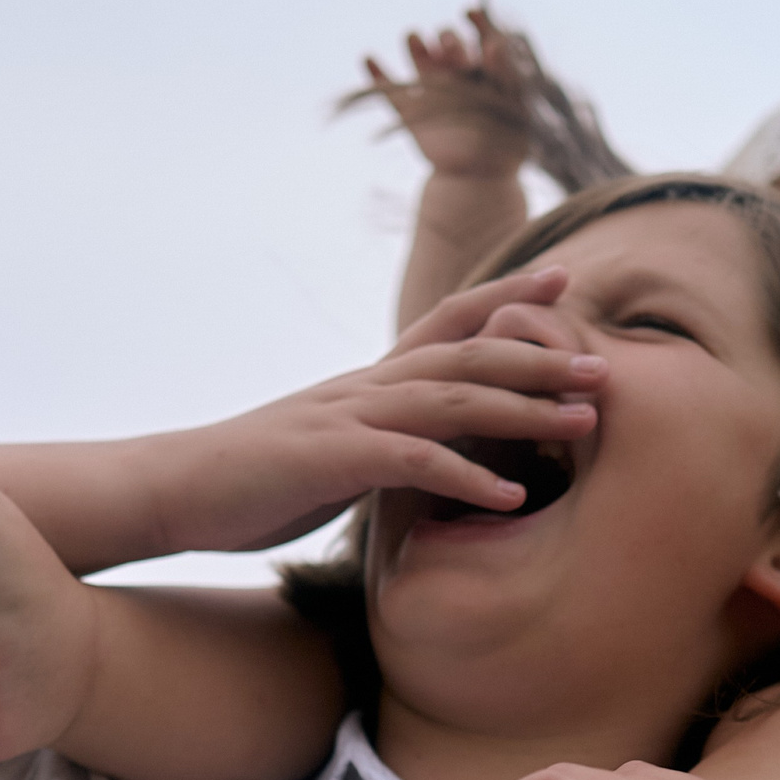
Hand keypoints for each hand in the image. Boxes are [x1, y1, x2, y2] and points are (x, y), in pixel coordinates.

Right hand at [157, 266, 602, 551]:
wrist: (173, 488)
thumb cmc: (255, 478)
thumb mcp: (334, 449)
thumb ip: (384, 439)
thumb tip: (431, 452)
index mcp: (369, 379)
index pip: (448, 322)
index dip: (506, 297)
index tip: (564, 280)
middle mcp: (365, 384)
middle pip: (468, 355)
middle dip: (541, 357)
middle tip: (606, 365)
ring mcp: (347, 417)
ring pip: (451, 401)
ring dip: (524, 411)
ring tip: (585, 424)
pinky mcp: (328, 459)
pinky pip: (408, 463)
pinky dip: (464, 478)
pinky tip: (511, 499)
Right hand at [359, 5, 529, 180]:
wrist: (481, 180)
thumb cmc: (507, 145)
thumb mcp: (514, 109)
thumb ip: (506, 75)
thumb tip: (495, 42)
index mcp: (485, 71)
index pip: (479, 36)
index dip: (476, 22)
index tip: (471, 13)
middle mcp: (457, 75)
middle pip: (448, 45)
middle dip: (448, 41)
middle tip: (451, 47)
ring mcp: (432, 93)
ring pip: (419, 59)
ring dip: (415, 45)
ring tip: (415, 38)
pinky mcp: (411, 114)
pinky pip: (390, 92)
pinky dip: (377, 76)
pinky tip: (370, 58)